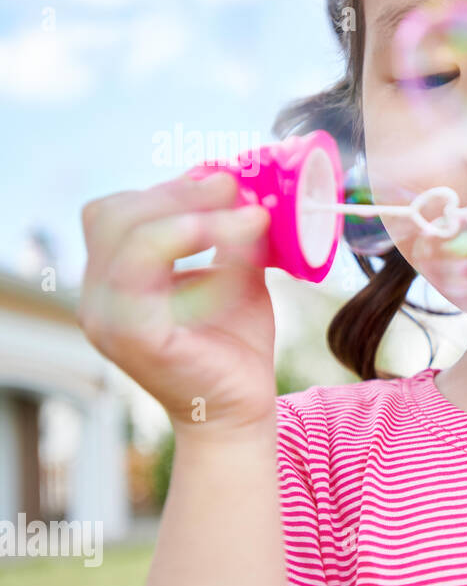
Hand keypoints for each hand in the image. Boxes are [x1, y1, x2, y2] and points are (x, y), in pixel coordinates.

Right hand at [77, 170, 277, 433]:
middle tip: (235, 186)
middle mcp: (98, 296)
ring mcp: (106, 317)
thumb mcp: (235, 275)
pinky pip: (144, 269)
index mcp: (115, 278)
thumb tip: (239, 187)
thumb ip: (228, 236)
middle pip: (113, 214)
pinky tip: (240, 235)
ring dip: (193, 211)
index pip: (119, 213)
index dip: (169, 188)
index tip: (223, 178)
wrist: (242, 407)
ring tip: (250, 212)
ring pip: (128, 234)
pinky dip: (191, 241)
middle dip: (178, 192)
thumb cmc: (235, 344)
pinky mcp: (131, 334)